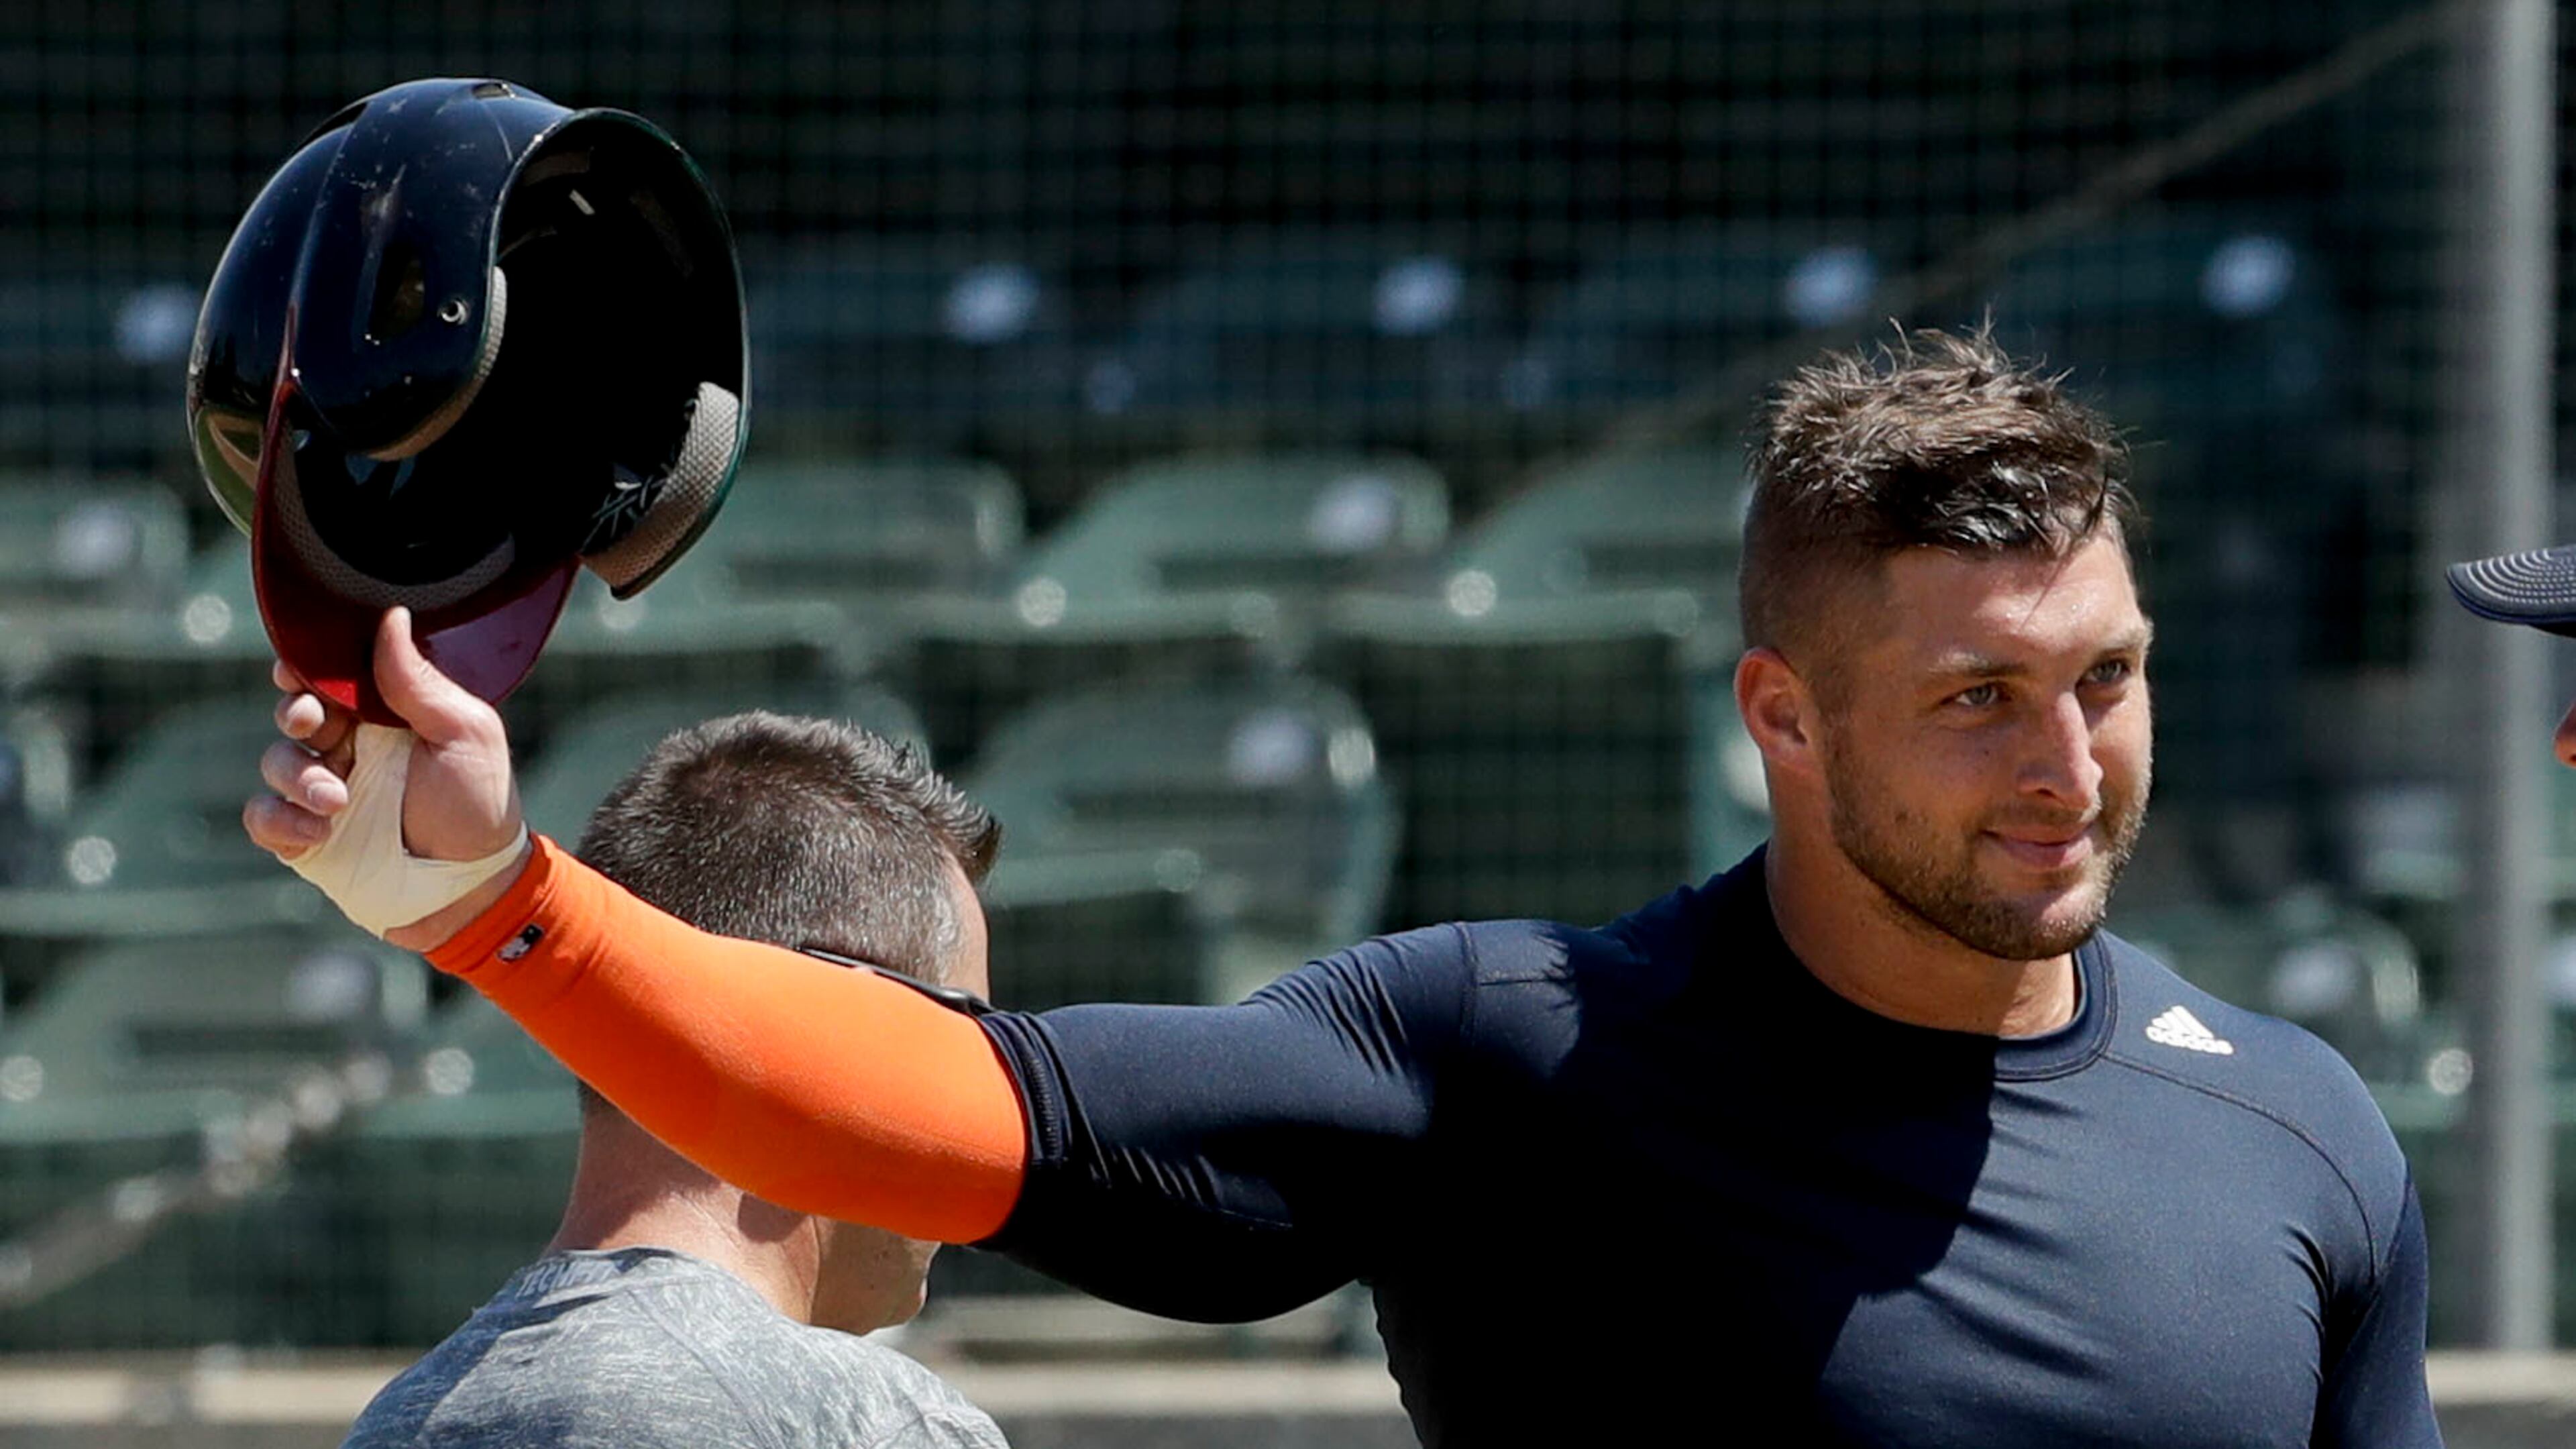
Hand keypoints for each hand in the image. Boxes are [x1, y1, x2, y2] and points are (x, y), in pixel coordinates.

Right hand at [244, 607, 530, 950]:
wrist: (472, 888)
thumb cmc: (478, 806)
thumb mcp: (464, 735)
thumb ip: (420, 682)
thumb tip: (391, 617)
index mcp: (386, 714)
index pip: (332, 677)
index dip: (307, 668)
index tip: (298, 669)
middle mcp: (350, 747)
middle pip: (295, 711)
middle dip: (296, 712)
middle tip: (313, 723)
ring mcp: (324, 791)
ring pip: (277, 761)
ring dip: (298, 775)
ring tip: (337, 801)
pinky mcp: (305, 836)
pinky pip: (262, 816)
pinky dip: (278, 820)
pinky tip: (316, 832)